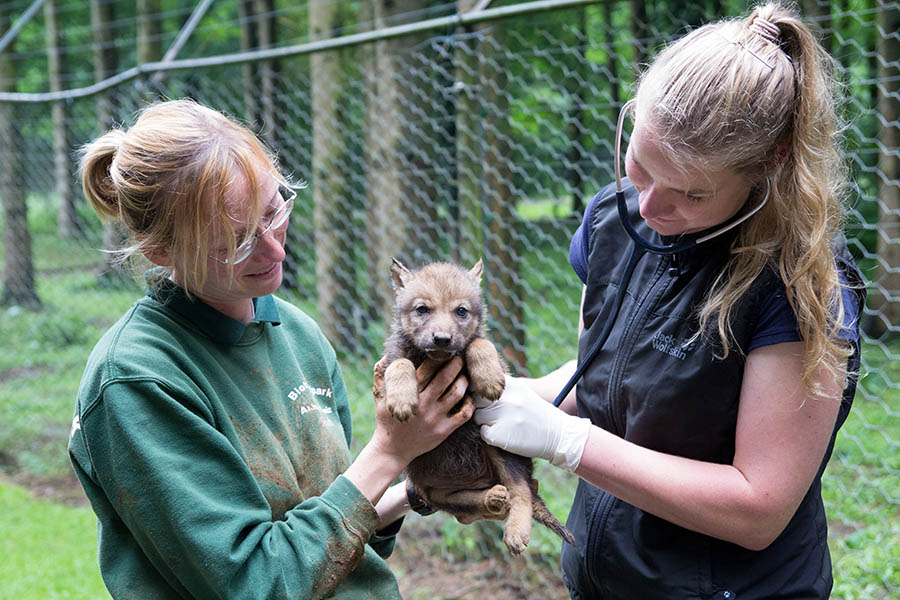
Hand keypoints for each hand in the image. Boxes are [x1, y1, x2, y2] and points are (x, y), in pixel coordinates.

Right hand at [372, 356, 472, 466]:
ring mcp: (435, 418)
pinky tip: (468, 397)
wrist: (392, 451)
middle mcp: (424, 404)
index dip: (437, 358)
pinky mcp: (443, 430)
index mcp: (410, 394)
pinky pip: (463, 414)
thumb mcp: (379, 398)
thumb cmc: (386, 421)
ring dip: (463, 381)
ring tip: (464, 375)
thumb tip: (386, 356)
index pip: (427, 369)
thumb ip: (381, 376)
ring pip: (457, 393)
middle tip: (460, 357)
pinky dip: (469, 403)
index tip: (443, 352)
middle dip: (455, 364)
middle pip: (445, 377)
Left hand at [474, 376, 590, 471]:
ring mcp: (503, 417)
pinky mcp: (499, 435)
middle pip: (477, 399)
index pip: (482, 383)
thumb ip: (502, 388)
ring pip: (478, 416)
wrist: (559, 436)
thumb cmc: (537, 414)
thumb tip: (474, 385)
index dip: (481, 392)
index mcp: (512, 386)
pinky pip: (483, 433)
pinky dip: (490, 436)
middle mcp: (506, 399)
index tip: (487, 400)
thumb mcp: (522, 393)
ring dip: (486, 422)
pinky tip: (505, 436)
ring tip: (503, 425)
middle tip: (497, 415)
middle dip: (482, 407)